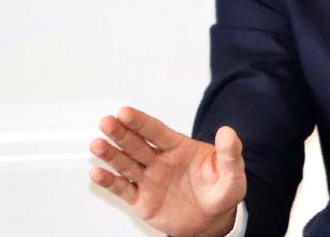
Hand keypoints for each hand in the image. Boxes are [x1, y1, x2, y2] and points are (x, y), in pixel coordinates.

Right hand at [89, 106, 245, 236]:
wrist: (214, 218)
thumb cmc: (221, 189)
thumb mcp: (232, 171)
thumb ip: (229, 152)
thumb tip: (228, 132)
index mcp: (179, 148)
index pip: (157, 131)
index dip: (141, 122)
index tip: (125, 112)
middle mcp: (160, 161)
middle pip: (137, 144)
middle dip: (121, 133)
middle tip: (107, 122)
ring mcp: (150, 179)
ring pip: (126, 164)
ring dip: (111, 155)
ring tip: (97, 145)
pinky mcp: (143, 200)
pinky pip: (124, 189)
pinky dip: (110, 182)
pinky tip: (98, 173)